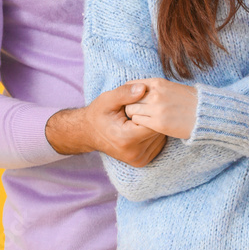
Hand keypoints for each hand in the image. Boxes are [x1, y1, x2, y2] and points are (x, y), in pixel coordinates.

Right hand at [46, 83, 165, 166]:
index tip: (144, 103)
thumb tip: (143, 87)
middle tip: (144, 109)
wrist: (89, 133)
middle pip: (158, 131)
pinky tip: (142, 127)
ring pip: (160, 138)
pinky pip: (157, 144)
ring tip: (142, 118)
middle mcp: (134, 153)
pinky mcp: (141, 162)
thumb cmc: (98, 114)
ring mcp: (138, 160)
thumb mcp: (108, 99)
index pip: (153, 122)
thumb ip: (125, 93)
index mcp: (127, 139)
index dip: (151, 109)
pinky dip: (153, 135)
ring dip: (154, 126)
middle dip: (153, 118)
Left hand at [124, 77, 197, 138]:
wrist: (205, 114)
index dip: (128, 94)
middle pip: (128, 99)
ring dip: (134, 115)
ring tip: (143, 119)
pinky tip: (148, 125)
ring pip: (131, 111)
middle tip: (137, 111)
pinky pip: (138, 122)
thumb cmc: (188, 101)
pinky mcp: (158, 123)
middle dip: (130, 105)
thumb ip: (153, 88)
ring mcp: (156, 108)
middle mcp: (155, 94)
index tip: (132, 101)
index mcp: (158, 83)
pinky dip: (139, 124)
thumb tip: (137, 91)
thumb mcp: (170, 88)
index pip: (131, 84)